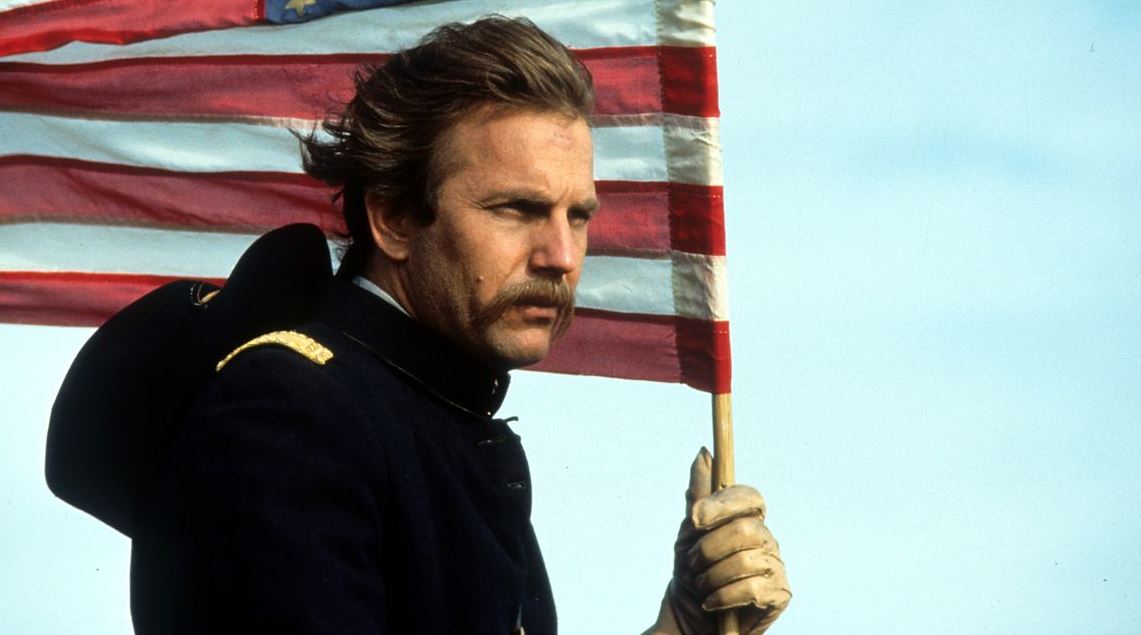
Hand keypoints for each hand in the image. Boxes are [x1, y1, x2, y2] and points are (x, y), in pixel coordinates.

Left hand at [647, 448, 790, 634]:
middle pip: (746, 528)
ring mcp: (776, 567)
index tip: (695, 518)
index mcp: (747, 520)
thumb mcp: (689, 534)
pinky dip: (723, 596)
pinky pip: (753, 588)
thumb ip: (698, 497)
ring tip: (702, 586)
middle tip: (694, 563)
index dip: (724, 504)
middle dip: (710, 547)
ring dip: (713, 576)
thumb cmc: (693, 574)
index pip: (750, 497)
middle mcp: (767, 540)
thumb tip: (703, 453)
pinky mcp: (779, 595)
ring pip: (747, 559)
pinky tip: (713, 602)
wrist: (691, 620)